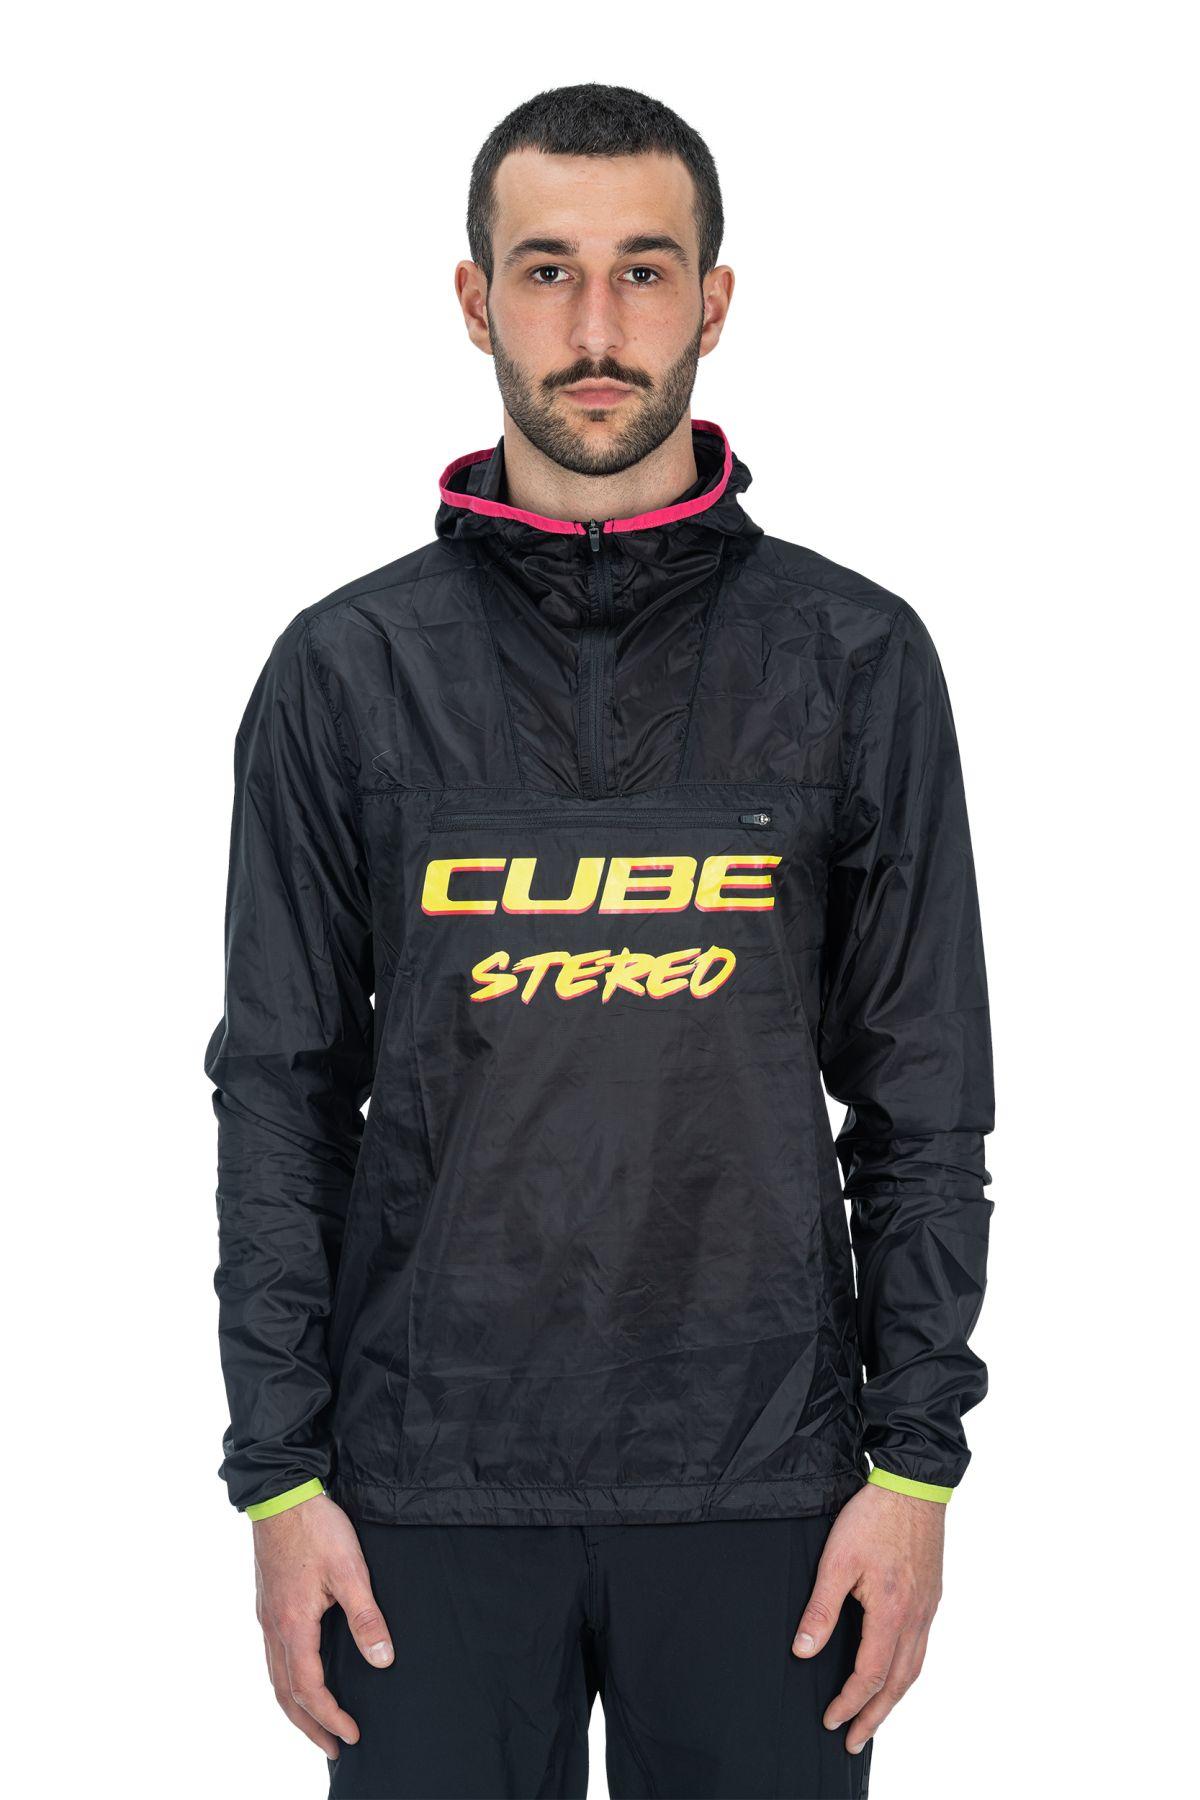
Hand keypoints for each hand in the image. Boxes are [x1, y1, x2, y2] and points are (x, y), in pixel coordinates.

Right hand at [252, 1493, 393, 1757]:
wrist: (281, 1492)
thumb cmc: (316, 1528)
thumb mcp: (350, 1570)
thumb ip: (366, 1618)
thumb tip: (382, 1661)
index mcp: (293, 1625)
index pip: (309, 1689)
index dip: (330, 1716)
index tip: (352, 1735)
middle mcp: (273, 1627)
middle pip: (285, 1694)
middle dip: (309, 1726)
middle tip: (333, 1748)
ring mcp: (267, 1616)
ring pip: (275, 1676)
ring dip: (295, 1707)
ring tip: (317, 1724)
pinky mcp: (268, 1602)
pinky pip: (273, 1656)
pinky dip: (286, 1680)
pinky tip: (300, 1676)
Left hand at [791, 1482, 943, 1754]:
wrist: (914, 1483)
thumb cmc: (874, 1517)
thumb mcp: (837, 1560)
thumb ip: (821, 1609)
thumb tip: (803, 1652)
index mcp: (892, 1613)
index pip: (870, 1675)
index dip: (850, 1702)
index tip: (830, 1721)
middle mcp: (916, 1617)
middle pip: (898, 1683)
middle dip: (875, 1716)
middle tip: (855, 1741)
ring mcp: (928, 1607)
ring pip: (914, 1668)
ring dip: (893, 1698)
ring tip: (874, 1716)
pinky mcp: (932, 1595)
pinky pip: (922, 1647)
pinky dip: (907, 1671)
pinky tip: (895, 1671)